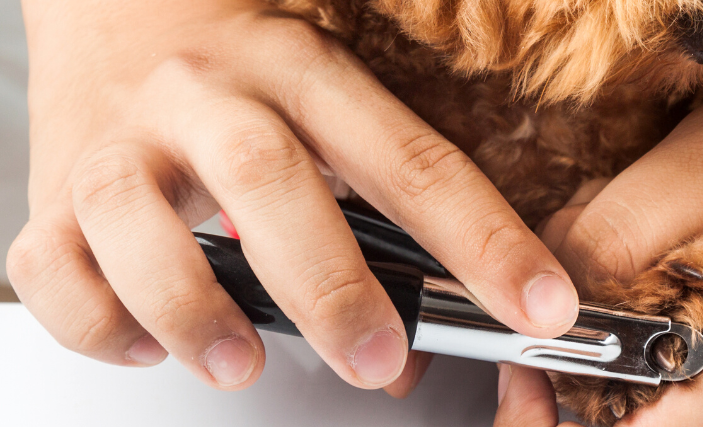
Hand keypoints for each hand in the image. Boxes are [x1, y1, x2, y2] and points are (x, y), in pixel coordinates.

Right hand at [7, 0, 577, 394]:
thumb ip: (373, 215)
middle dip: (330, 284)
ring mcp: (124, 142)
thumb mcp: (323, 102)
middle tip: (379, 358)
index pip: (412, 161)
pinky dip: (96, 322)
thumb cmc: (241, 67)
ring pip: (138, 220)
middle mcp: (211, 97)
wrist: (119, 9)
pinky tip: (145, 343)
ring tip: (239, 364)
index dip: (484, 240)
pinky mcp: (55, 191)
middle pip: (271, 180)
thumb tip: (409, 353)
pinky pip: (51, 266)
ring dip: (192, 306)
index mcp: (304, 71)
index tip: (538, 306)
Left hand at [495, 68, 702, 425]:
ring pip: (636, 388)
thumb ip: (623, 227)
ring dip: (603, 323)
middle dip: (566, 353)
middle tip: (572, 277)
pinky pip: (669, 359)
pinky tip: (660, 253)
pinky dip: (638, 311)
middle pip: (616, 420)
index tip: (521, 354)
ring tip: (630, 246)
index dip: (549, 410)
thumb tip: (545, 280)